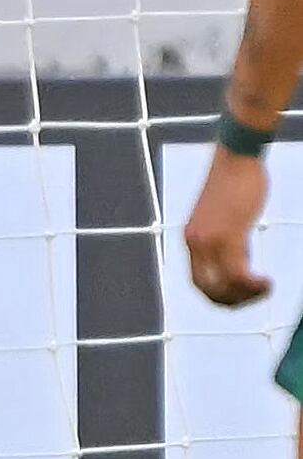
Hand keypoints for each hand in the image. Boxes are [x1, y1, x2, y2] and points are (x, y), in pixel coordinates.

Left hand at [188, 147, 274, 308]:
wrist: (236, 158)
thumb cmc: (235, 184)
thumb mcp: (225, 218)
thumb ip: (228, 240)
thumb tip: (240, 259)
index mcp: (192, 238)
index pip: (198, 281)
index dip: (219, 295)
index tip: (241, 295)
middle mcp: (195, 242)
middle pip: (207, 289)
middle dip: (232, 301)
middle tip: (256, 295)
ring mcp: (209, 240)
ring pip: (223, 286)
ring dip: (246, 295)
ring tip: (265, 289)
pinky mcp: (228, 235)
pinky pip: (238, 274)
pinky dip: (253, 286)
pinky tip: (267, 283)